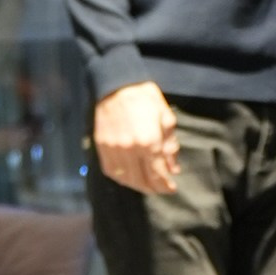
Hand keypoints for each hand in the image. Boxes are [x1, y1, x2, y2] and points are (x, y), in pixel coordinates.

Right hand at [92, 79, 179, 195]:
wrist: (116, 85)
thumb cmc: (144, 97)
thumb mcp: (166, 117)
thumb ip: (170, 145)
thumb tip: (173, 169)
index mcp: (149, 141)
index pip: (158, 174)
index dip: (166, 185)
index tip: (172, 188)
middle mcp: (130, 149)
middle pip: (143, 181)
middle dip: (154, 188)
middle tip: (161, 189)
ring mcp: (114, 149)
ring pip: (127, 179)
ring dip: (139, 186)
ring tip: (148, 186)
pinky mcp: (102, 147)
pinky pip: (112, 171)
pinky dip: (122, 179)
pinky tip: (130, 178)